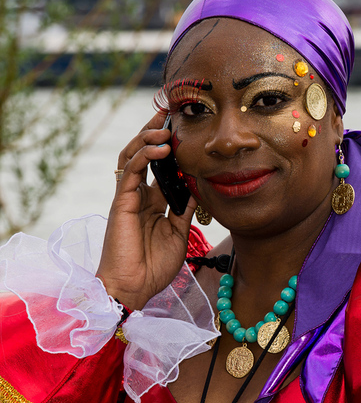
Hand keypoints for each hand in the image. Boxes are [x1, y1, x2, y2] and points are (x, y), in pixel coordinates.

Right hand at [97, 113, 196, 309]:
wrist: (134, 287)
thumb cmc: (154, 265)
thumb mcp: (178, 233)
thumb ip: (184, 209)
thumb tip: (196, 189)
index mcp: (153, 203)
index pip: (160, 168)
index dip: (170, 149)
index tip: (183, 131)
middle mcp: (140, 195)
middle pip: (144, 155)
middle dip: (154, 133)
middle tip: (169, 114)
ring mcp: (128, 197)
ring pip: (132, 157)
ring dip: (147, 139)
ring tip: (164, 126)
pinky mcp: (121, 202)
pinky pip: (130, 172)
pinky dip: (143, 156)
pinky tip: (159, 148)